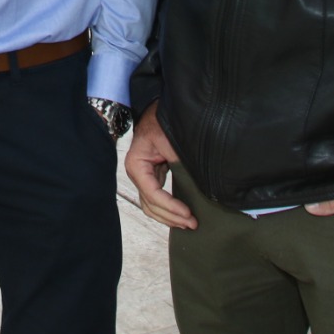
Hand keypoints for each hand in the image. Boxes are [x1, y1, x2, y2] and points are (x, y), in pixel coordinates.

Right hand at [124, 103, 195, 229]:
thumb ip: (179, 163)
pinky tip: (181, 215)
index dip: (170, 206)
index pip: (152, 194)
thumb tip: (196, 185)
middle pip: (150, 205)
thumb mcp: (170, 141)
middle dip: (171, 217)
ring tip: (188, 223)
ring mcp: (143, 177)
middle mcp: (136, 173)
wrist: (158, 110)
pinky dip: (167, 209)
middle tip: (192, 223)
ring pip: (151, 206)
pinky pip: (156, 199)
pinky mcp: (152, 177)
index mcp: (137, 165)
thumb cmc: (161, 122)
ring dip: (168, 217)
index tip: (188, 213)